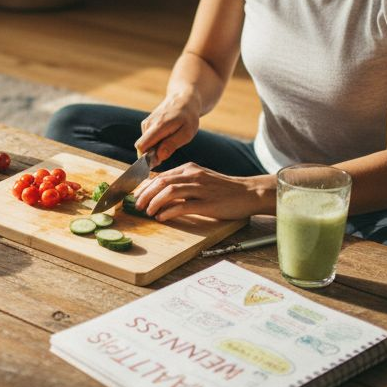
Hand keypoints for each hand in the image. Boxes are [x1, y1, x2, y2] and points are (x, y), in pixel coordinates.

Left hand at [134, 163, 275, 221]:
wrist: (248, 193)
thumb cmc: (224, 189)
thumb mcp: (201, 180)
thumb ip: (183, 183)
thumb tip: (161, 191)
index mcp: (190, 168)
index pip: (161, 175)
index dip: (146, 186)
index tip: (137, 196)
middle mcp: (193, 175)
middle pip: (161, 181)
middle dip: (145, 194)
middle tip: (137, 205)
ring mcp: (201, 189)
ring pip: (169, 191)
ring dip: (154, 202)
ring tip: (147, 212)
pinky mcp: (208, 203)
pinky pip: (183, 206)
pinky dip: (169, 211)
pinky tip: (162, 217)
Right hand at [136, 90, 201, 163]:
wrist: (184, 99)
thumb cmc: (188, 117)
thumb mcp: (187, 133)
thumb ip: (172, 145)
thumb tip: (158, 156)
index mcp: (159, 126)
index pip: (142, 146)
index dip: (146, 158)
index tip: (158, 162)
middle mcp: (148, 124)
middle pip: (142, 147)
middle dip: (151, 154)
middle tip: (167, 152)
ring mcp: (146, 123)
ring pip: (144, 143)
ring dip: (154, 148)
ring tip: (169, 141)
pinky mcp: (146, 123)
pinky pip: (146, 139)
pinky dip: (154, 142)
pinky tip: (166, 137)